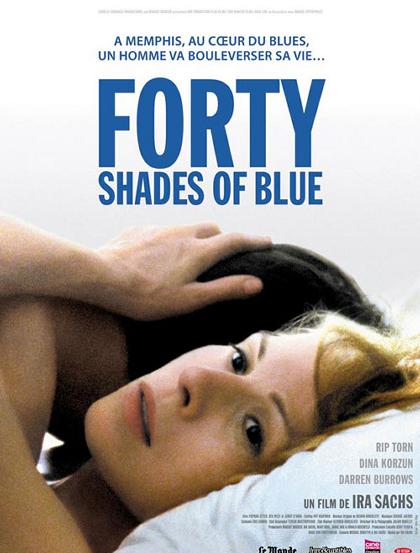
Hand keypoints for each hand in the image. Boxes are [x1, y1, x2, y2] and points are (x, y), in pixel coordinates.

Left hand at [97, 223, 270, 319]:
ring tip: (189, 256)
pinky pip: (161, 231)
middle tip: (225, 252)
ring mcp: (158, 229)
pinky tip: (157, 256)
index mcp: (198, 250)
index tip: (267, 241)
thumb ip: (224, 289)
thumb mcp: (189, 299)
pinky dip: (169, 240)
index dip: (253, 240)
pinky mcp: (138, 230)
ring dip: (195, 237)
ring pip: (186, 227)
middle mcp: (181, 233)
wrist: (99, 276)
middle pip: (211, 228)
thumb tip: (257, 283)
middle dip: (223, 238)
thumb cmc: (145, 295)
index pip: (234, 241)